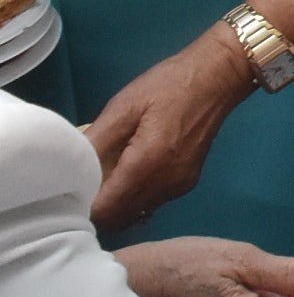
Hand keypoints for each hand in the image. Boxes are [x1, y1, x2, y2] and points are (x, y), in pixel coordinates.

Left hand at [87, 34, 252, 231]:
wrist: (219, 77)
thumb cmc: (168, 85)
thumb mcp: (124, 106)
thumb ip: (97, 140)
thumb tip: (71, 168)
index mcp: (147, 165)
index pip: (106, 210)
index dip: (84, 207)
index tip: (71, 192)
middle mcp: (165, 184)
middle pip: (121, 219)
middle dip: (98, 210)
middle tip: (83, 186)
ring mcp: (179, 186)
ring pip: (137, 214)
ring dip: (117, 206)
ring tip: (105, 180)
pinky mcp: (187, 182)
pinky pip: (152, 203)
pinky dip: (135, 199)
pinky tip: (130, 176)